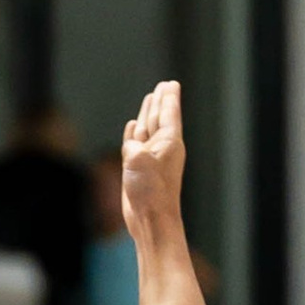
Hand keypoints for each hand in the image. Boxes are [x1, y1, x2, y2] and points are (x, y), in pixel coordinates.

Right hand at [120, 80, 186, 237]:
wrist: (150, 220)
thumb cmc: (150, 192)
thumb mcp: (138, 160)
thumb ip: (133, 146)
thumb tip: (132, 148)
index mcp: (169, 142)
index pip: (169, 113)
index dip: (169, 98)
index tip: (172, 84)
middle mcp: (161, 148)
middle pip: (160, 117)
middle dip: (161, 101)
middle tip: (164, 86)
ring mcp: (150, 158)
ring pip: (148, 129)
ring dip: (148, 113)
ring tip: (150, 99)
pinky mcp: (138, 169)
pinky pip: (136, 144)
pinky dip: (134, 133)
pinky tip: (133, 126)